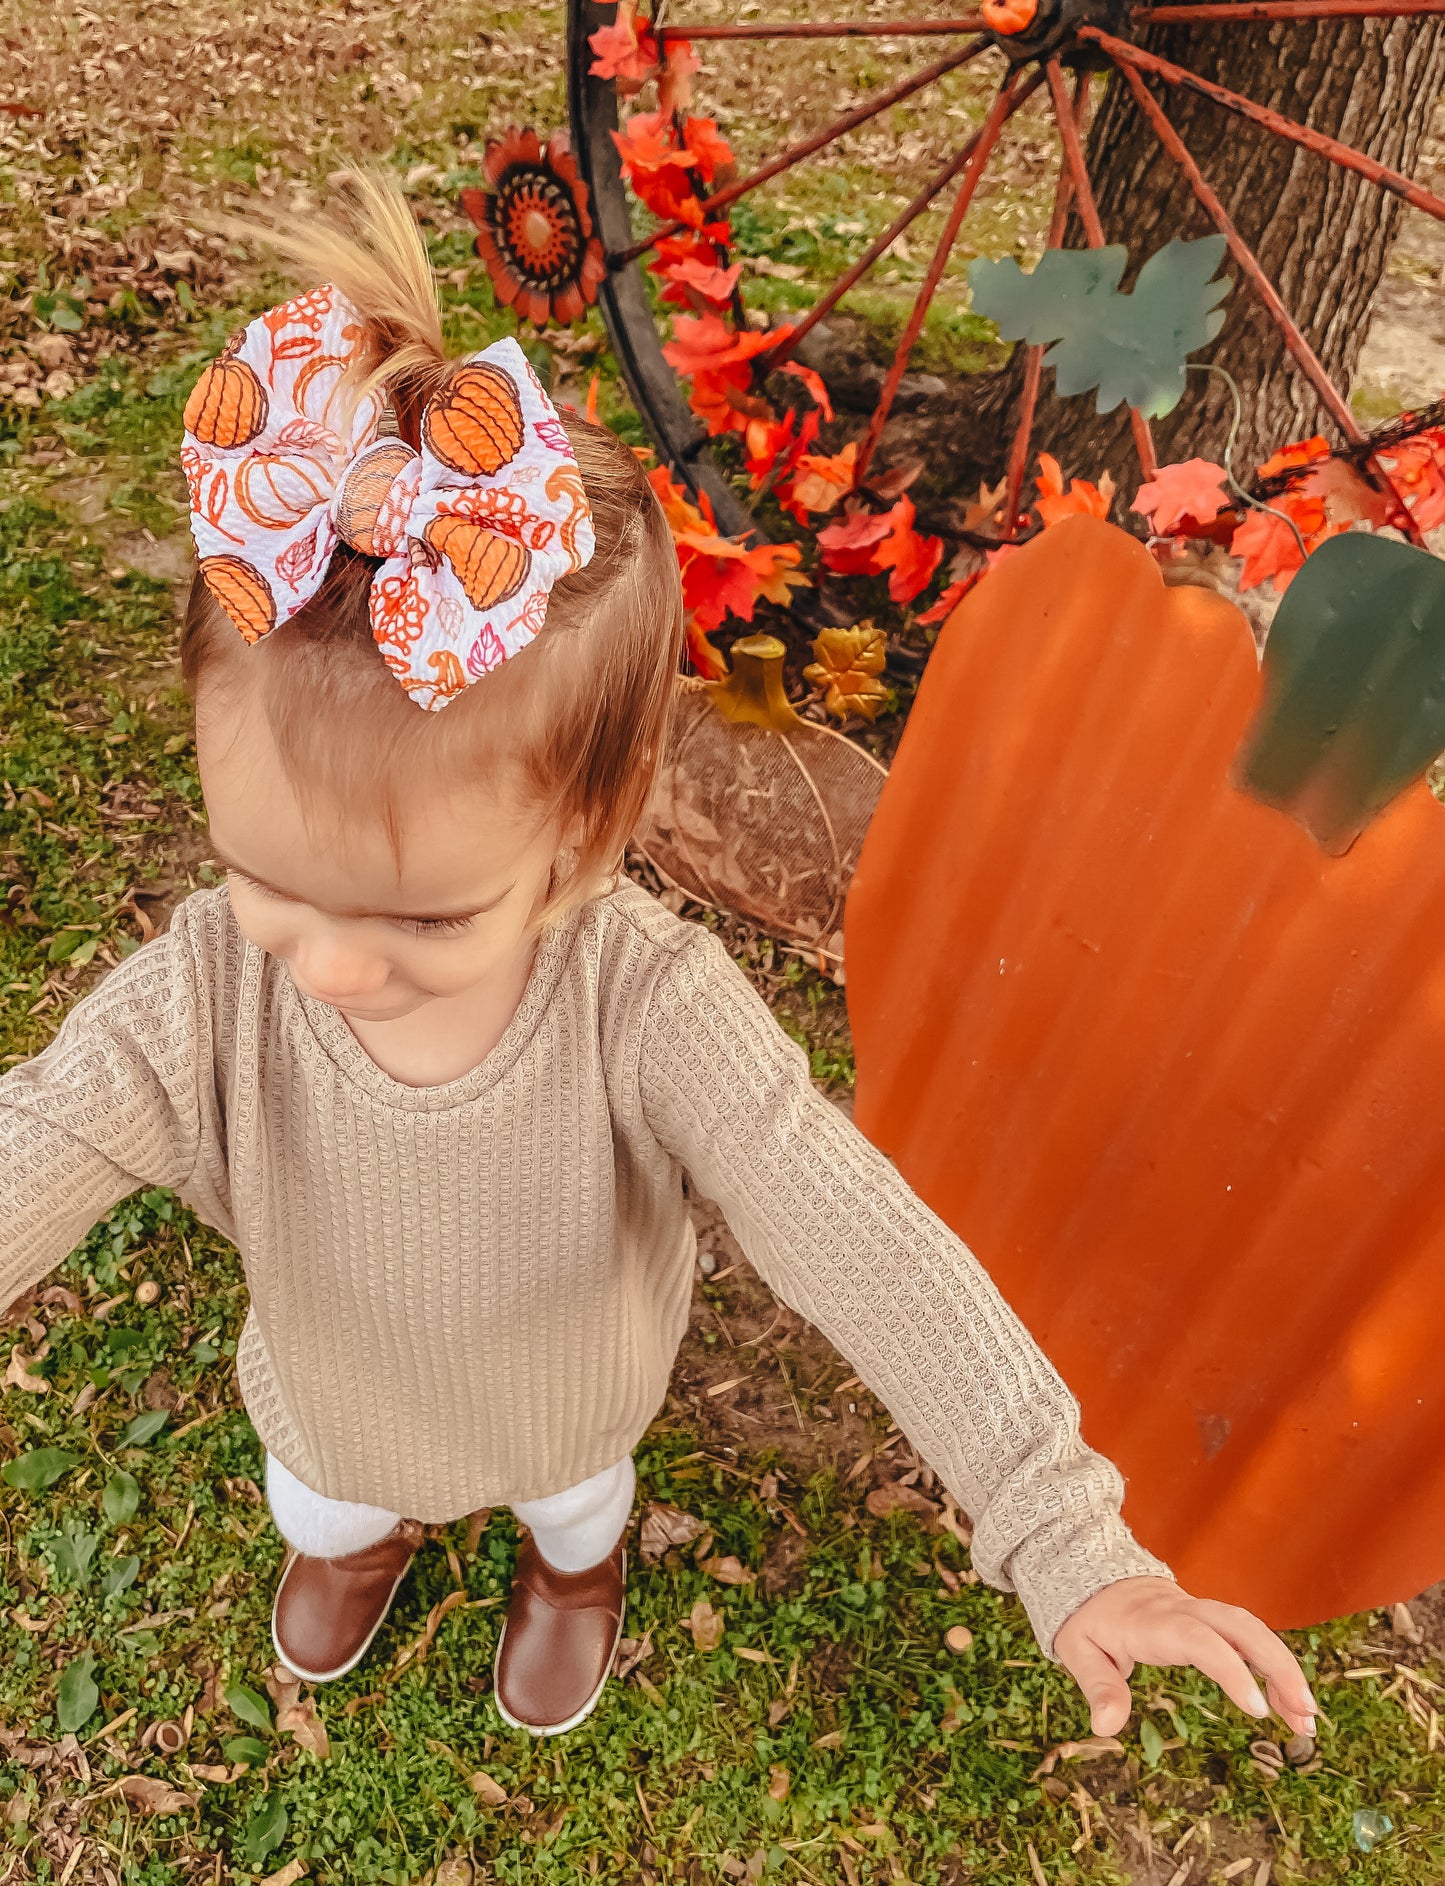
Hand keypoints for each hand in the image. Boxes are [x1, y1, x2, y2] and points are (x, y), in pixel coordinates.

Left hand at [1053, 1576, 1316, 1738]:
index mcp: (1152, 1620)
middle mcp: (1184, 1610)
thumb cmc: (1088, 1618)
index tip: (1257, 1708)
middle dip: (1278, 1665)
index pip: (1199, 1638)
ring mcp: (1201, 1611)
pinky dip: (1275, 1668)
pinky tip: (1291, 1704)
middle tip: (1304, 1714)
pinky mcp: (1211, 1620)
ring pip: (1253, 1630)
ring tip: (1306, 1720)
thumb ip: (1097, 1685)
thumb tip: (1106, 1727)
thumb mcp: (1077, 1649)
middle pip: (1241, 1626)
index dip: (1230, 1668)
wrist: (1092, 1577)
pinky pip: (1249, 1638)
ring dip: (1285, 1670)